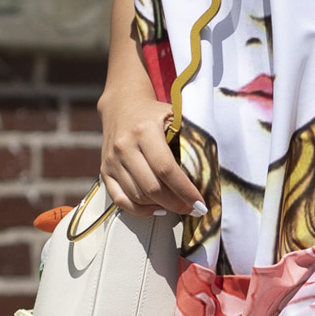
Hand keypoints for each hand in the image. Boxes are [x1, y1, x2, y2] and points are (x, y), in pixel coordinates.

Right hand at [99, 86, 203, 219]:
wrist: (121, 105)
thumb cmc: (153, 113)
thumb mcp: (173, 115)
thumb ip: (188, 137)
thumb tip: (210, 169)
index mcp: (144, 130)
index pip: (166, 169)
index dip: (185, 190)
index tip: (200, 203)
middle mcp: (124, 146)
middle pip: (152, 188)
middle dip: (176, 203)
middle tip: (192, 207)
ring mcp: (112, 160)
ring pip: (137, 196)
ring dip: (160, 207)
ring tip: (177, 205)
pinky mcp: (104, 170)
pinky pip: (119, 200)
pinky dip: (139, 210)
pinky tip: (156, 208)